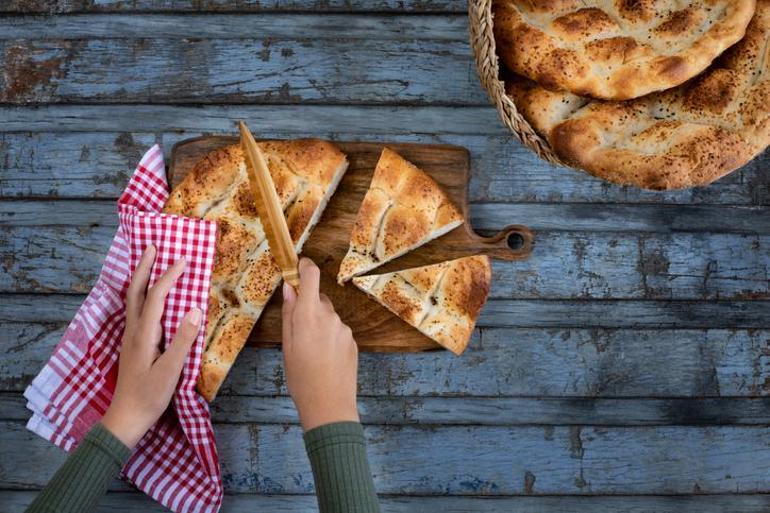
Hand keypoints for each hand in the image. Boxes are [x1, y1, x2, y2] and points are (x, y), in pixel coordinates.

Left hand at [101, 245, 201, 448]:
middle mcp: (133, 331)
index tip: (184, 260)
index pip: (155, 298)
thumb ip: (182, 341)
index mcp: (143, 335)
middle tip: (153, 247)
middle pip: (135, 292)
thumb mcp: (171, 371)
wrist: (126, 418)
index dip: (169, 277)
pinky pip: (135, 310)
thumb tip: (194, 310)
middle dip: (144, 268)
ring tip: (149, 262)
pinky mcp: (133, 344)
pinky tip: (148, 295)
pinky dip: (142, 293)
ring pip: (132, 299)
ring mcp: (130, 338)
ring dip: (140, 277)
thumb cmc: (150, 396)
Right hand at [281, 258, 359, 430]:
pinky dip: (329, 338)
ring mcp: (344, 329)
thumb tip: (289, 288)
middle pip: (319, 299)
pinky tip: (324, 358)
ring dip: (319, 325)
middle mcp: (330, 316)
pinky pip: (337, 331)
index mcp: (310, 315)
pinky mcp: (352, 341)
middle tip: (297, 332)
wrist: (329, 404)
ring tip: (310, 352)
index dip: (305, 267)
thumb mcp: (287, 345)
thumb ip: (290, 314)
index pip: (312, 276)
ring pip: (328, 317)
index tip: (298, 266)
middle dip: (308, 308)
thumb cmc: (301, 377)